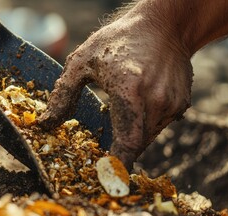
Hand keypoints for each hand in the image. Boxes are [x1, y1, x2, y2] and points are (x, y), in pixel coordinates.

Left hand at [38, 4, 192, 168]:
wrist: (165, 26)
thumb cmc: (119, 40)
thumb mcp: (83, 60)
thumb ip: (63, 94)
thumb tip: (46, 124)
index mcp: (129, 89)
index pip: (127, 141)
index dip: (117, 165)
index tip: (107, 178)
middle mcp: (155, 100)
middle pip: (136, 144)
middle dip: (119, 150)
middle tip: (105, 149)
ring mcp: (172, 104)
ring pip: (147, 138)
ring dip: (131, 136)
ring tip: (121, 115)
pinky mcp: (181, 105)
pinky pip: (158, 126)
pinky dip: (144, 125)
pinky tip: (138, 104)